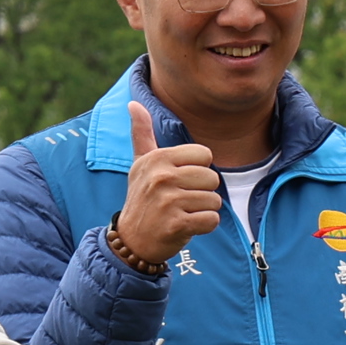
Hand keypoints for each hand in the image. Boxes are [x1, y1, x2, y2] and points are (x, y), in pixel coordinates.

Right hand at [114, 101, 225, 268]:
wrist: (131, 241)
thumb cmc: (141, 199)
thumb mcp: (139, 164)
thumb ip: (141, 134)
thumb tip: (133, 103)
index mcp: (157, 159)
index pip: (204, 155)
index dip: (198, 170)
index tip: (180, 181)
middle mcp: (161, 177)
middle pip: (212, 178)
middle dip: (203, 193)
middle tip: (181, 202)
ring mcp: (168, 202)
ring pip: (214, 201)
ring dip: (203, 211)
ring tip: (182, 214)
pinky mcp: (176, 224)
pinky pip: (212, 220)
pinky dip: (205, 226)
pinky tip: (187, 227)